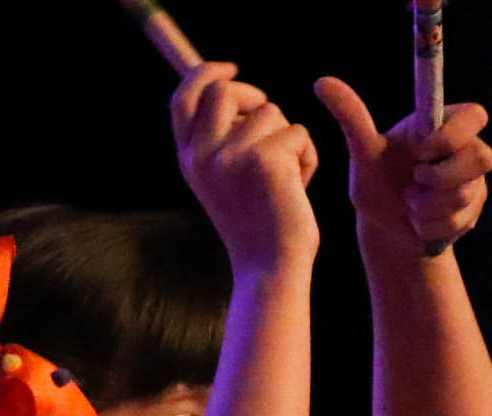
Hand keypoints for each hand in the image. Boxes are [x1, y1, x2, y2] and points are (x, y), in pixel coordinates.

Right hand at [171, 61, 317, 274]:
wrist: (269, 270)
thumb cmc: (256, 228)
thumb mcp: (227, 181)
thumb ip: (223, 140)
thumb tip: (230, 89)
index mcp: (189, 160)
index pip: (183, 99)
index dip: (205, 74)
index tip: (229, 68)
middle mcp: (203, 155)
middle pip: (225, 91)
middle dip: (255, 97)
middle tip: (273, 122)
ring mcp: (231, 156)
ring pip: (270, 111)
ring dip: (288, 137)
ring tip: (287, 178)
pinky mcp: (265, 158)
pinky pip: (297, 133)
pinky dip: (307, 157)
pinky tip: (300, 188)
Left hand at [313, 79, 491, 253]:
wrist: (384, 228)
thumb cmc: (376, 182)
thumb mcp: (363, 153)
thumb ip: (352, 117)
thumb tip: (321, 82)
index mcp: (445, 124)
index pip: (475, 116)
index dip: (450, 137)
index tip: (419, 152)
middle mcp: (467, 149)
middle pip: (482, 157)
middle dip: (440, 179)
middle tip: (412, 183)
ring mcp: (474, 181)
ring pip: (465, 194)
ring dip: (427, 206)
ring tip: (409, 202)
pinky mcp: (473, 211)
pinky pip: (459, 221)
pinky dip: (430, 226)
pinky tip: (418, 221)